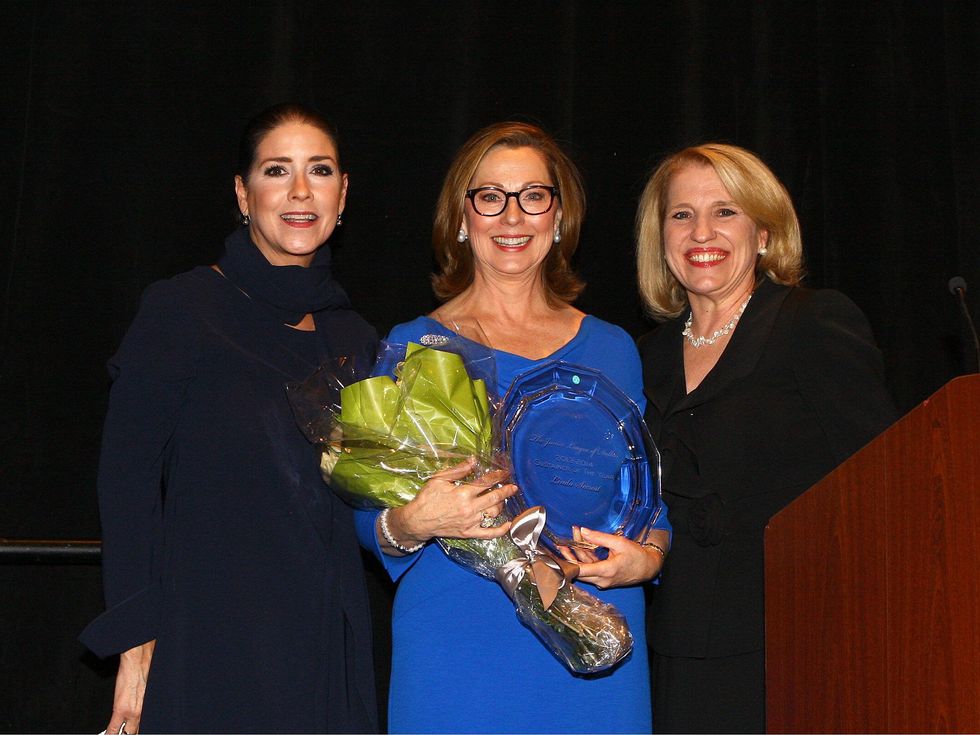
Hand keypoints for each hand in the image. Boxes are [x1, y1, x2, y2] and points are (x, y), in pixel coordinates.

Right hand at [106, 639, 154, 733]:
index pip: (140, 727)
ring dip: (121, 733)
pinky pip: (113, 728)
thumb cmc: (144, 671)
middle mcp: (142, 711)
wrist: (138, 661)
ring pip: (126, 732)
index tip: (130, 732)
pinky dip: (110, 733)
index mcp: (147, 707)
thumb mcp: (146, 690)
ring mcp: (131, 712)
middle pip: (134, 731)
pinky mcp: (120, 709)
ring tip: (116, 733)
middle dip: (128, 733)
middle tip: (124, 733)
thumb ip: (142, 702)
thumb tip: (138, 707)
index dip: (135, 732)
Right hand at [385, 457, 516, 548]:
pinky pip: (488, 534)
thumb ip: (458, 470)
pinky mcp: (468, 533)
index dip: (497, 476)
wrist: (418, 521)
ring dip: (502, 505)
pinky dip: (500, 530)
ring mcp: (470, 522)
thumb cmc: (427, 498)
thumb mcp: (439, 479)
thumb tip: (473, 460)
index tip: (505, 472)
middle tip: (514, 486)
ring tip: (504, 500)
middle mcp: (469, 508)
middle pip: (494, 498)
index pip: (486, 482)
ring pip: (493, 513)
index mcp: (463, 493)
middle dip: (506, 491)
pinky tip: (508, 525)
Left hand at [559, 527, 667, 588]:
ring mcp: (602, 581)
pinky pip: (591, 569)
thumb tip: (583, 531)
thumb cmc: (636, 555)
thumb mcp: (619, 542)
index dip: (567, 563)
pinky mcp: (603, 579)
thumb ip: (599, 538)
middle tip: (563, 541)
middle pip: (579, 569)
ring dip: (577, 554)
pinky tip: (581, 546)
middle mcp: (602, 579)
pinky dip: (585, 558)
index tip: (557, 556)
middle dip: (570, 554)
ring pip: (584, 568)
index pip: (580, 570)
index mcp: (606, 571)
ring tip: (572, 537)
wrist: (648, 568)